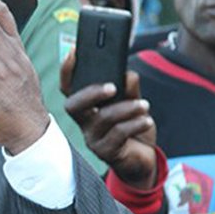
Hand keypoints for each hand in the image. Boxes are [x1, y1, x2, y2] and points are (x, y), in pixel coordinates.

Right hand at [60, 51, 157, 187]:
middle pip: (73, 106)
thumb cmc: (134, 130)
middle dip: (91, 93)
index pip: (69, 89)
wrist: (144, 161)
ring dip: (125, 108)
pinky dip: (134, 124)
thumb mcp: (134, 104)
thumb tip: (127, 75)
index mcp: (88, 108)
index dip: (67, 72)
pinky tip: (146, 120)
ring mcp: (93, 139)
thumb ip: (130, 89)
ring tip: (143, 105)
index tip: (74, 52)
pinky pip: (117, 134)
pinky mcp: (106, 152)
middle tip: (112, 87)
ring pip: (102, 119)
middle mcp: (85, 123)